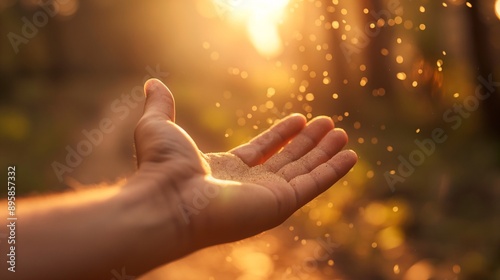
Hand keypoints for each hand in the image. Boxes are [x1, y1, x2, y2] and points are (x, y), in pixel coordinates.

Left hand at [134, 79, 356, 249]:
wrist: (168, 200)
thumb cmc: (162, 167)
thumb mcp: (158, 126)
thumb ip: (161, 106)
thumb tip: (153, 84)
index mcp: (226, 169)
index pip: (262, 150)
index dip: (282, 135)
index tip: (300, 119)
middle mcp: (249, 185)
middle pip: (288, 160)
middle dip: (309, 142)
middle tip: (329, 124)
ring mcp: (267, 196)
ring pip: (305, 171)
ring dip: (325, 153)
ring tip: (343, 134)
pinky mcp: (281, 205)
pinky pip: (314, 185)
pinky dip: (333, 171)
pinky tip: (350, 156)